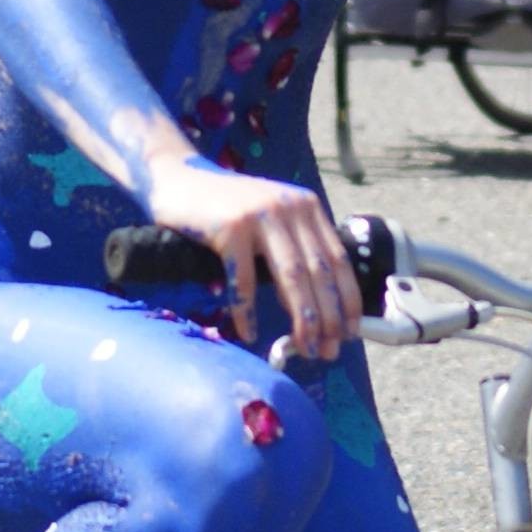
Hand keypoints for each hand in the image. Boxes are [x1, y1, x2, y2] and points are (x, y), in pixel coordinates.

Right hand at [149, 159, 358, 360]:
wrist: (179, 179)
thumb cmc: (227, 208)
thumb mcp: (272, 217)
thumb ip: (295, 245)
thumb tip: (320, 304)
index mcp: (307, 207)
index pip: (338, 259)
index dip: (348, 299)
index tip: (351, 332)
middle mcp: (290, 208)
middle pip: (318, 272)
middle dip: (328, 317)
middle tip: (328, 351)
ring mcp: (260, 216)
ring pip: (291, 277)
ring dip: (301, 319)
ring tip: (304, 349)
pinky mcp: (230, 228)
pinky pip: (242, 280)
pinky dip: (247, 311)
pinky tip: (250, 333)